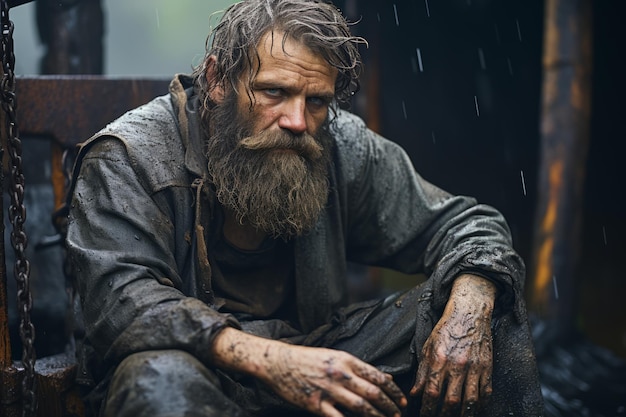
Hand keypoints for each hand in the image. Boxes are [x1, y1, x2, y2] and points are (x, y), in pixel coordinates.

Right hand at [265, 344, 406, 416]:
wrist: (278, 362)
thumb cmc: (307, 359)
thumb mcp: (335, 356)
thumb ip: (358, 367)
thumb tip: (384, 377)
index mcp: (346, 360)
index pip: (377, 376)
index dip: (393, 390)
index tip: (402, 400)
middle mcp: (340, 374)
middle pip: (373, 393)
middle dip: (390, 406)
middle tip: (398, 414)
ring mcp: (328, 390)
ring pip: (361, 407)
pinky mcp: (315, 404)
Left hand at [410, 275, 495, 415]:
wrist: (469, 314)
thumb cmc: (446, 330)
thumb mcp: (428, 348)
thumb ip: (422, 373)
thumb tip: (414, 394)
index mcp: (440, 360)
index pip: (432, 393)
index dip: (427, 409)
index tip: (424, 414)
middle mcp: (458, 366)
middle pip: (451, 401)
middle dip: (444, 415)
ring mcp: (475, 368)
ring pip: (471, 401)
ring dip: (464, 415)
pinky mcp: (487, 368)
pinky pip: (486, 392)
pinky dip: (480, 405)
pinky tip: (474, 410)